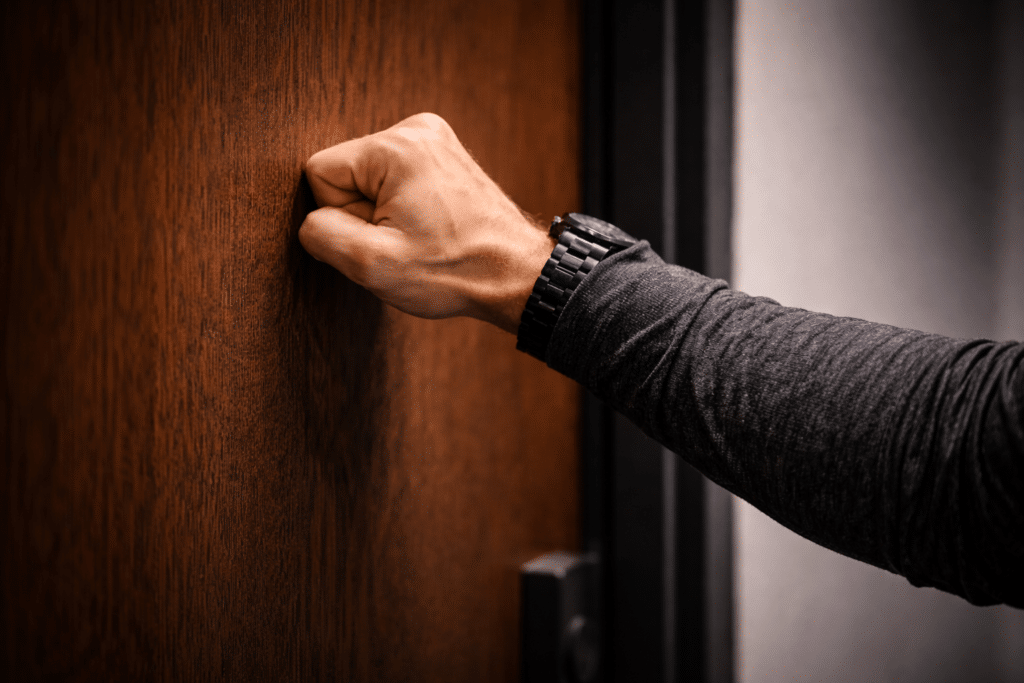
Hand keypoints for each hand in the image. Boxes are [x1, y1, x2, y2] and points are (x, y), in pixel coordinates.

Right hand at [299, 113, 554, 334]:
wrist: (515, 276)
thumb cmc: (456, 270)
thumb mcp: (373, 264)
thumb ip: (322, 235)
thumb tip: (312, 221)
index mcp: (397, 146)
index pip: (320, 171)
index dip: (340, 215)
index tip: (381, 237)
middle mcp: (418, 129)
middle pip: (346, 173)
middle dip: (364, 214)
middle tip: (405, 240)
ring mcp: (435, 139)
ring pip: (369, 179)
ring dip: (384, 214)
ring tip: (421, 236)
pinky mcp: (444, 155)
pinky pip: (394, 180)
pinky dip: (403, 208)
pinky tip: (429, 227)